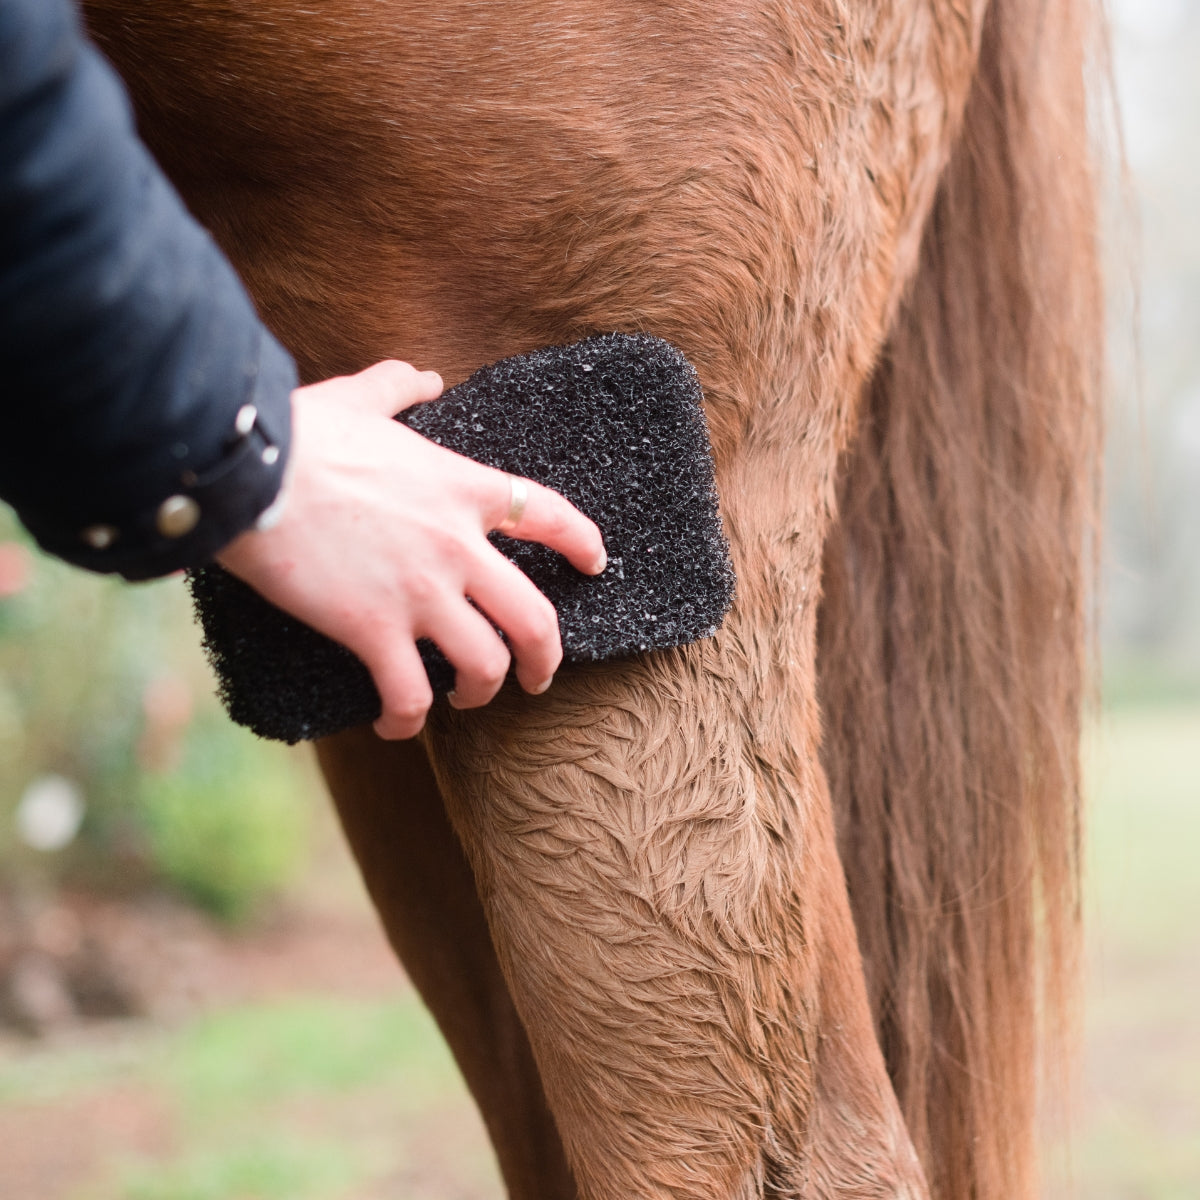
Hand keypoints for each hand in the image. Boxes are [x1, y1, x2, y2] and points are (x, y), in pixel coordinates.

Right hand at [216, 360, 606, 738]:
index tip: (595, 563)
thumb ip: (398, 387)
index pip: (549, 516)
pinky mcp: (374, 630)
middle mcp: (458, 547)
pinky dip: (407, 721)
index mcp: (463, 488)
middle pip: (536, 620)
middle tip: (538, 677)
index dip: (582, 543)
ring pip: (486, 666)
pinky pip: (410, 696)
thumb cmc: (300, 434)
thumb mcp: (358, 397)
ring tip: (465, 699)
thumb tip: (423, 376)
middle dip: (547, 658)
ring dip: (482, 692)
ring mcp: (422, 593)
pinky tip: (393, 724)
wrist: (250, 472)